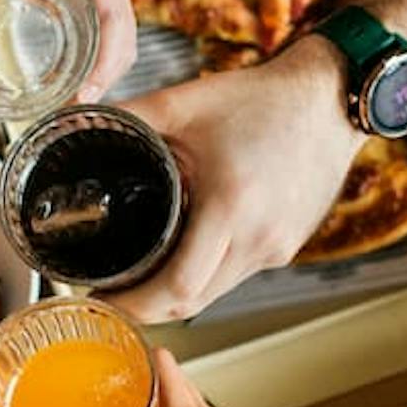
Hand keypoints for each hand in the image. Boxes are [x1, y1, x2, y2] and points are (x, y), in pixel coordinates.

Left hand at [0, 0, 136, 100]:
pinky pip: (117, 24)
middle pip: (126, 40)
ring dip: (108, 71)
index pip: (113, 22)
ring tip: (73, 102)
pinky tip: (79, 73)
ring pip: (125, 36)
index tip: (81, 95)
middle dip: (105, 81)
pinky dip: (106, 53)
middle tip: (69, 112)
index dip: (104, 64)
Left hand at [111, 38, 362, 321]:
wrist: (330, 99)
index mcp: (230, 206)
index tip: (102, 297)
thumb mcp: (186, 101)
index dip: (134, 303)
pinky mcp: (287, 247)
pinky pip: (237, 274)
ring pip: (215, 293)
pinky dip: (207, 273)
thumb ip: (130, 115)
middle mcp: (259, 238)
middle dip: (147, 308)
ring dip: (177, 294)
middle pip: (193, 303)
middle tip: (111, 294)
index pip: (177, 287)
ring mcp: (277, 248)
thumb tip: (77, 119)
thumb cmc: (263, 99)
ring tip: (141, 277)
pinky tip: (187, 254)